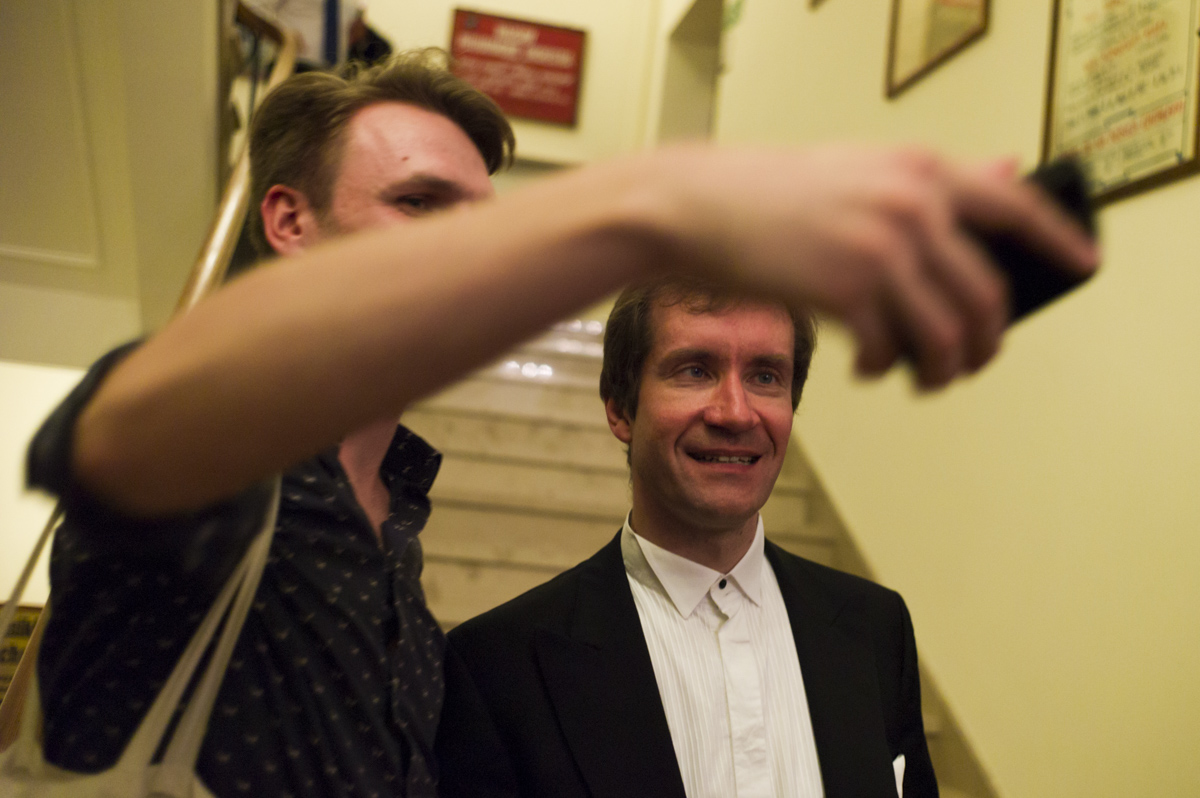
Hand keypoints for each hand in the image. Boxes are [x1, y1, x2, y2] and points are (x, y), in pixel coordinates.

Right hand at [647, 145, 1098, 388]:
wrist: (695, 206)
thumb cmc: (767, 194)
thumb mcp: (858, 171)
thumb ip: (928, 183)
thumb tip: (1005, 176)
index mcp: (920, 169)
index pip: (1015, 205)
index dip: (1057, 241)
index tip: (1083, 266)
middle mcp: (914, 204)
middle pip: (987, 293)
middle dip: (987, 340)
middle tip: (972, 361)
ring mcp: (884, 248)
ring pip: (949, 333)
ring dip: (943, 368)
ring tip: (926, 377)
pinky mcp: (848, 291)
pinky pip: (890, 349)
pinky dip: (883, 368)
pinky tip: (867, 367)